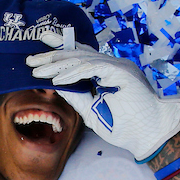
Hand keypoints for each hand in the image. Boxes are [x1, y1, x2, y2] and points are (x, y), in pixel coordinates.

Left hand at [26, 35, 179, 161]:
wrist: (150, 136)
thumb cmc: (124, 125)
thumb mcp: (91, 109)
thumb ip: (75, 95)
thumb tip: (54, 85)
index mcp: (106, 71)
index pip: (81, 55)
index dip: (61, 47)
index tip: (41, 44)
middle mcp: (112, 65)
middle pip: (78, 53)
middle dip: (52, 55)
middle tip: (30, 58)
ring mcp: (119, 67)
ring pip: (83, 59)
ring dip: (58, 64)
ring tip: (37, 70)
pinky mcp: (123, 73)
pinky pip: (93, 68)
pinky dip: (74, 73)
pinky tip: (57, 80)